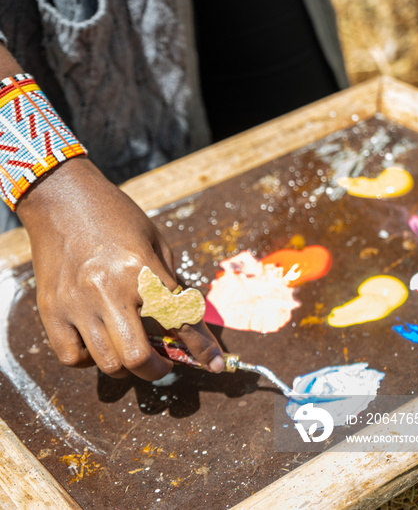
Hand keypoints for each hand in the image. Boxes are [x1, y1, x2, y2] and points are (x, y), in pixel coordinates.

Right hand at [17, 157, 223, 380]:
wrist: (62, 197)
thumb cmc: (115, 214)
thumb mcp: (154, 239)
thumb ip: (167, 280)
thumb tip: (179, 321)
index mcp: (141, 269)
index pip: (179, 320)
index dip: (201, 348)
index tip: (214, 365)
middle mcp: (109, 290)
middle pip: (139, 357)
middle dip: (159, 370)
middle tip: (165, 365)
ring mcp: (77, 303)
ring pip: (107, 363)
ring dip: (127, 368)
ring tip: (132, 353)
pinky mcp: (51, 310)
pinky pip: (71, 356)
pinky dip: (89, 360)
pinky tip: (98, 345)